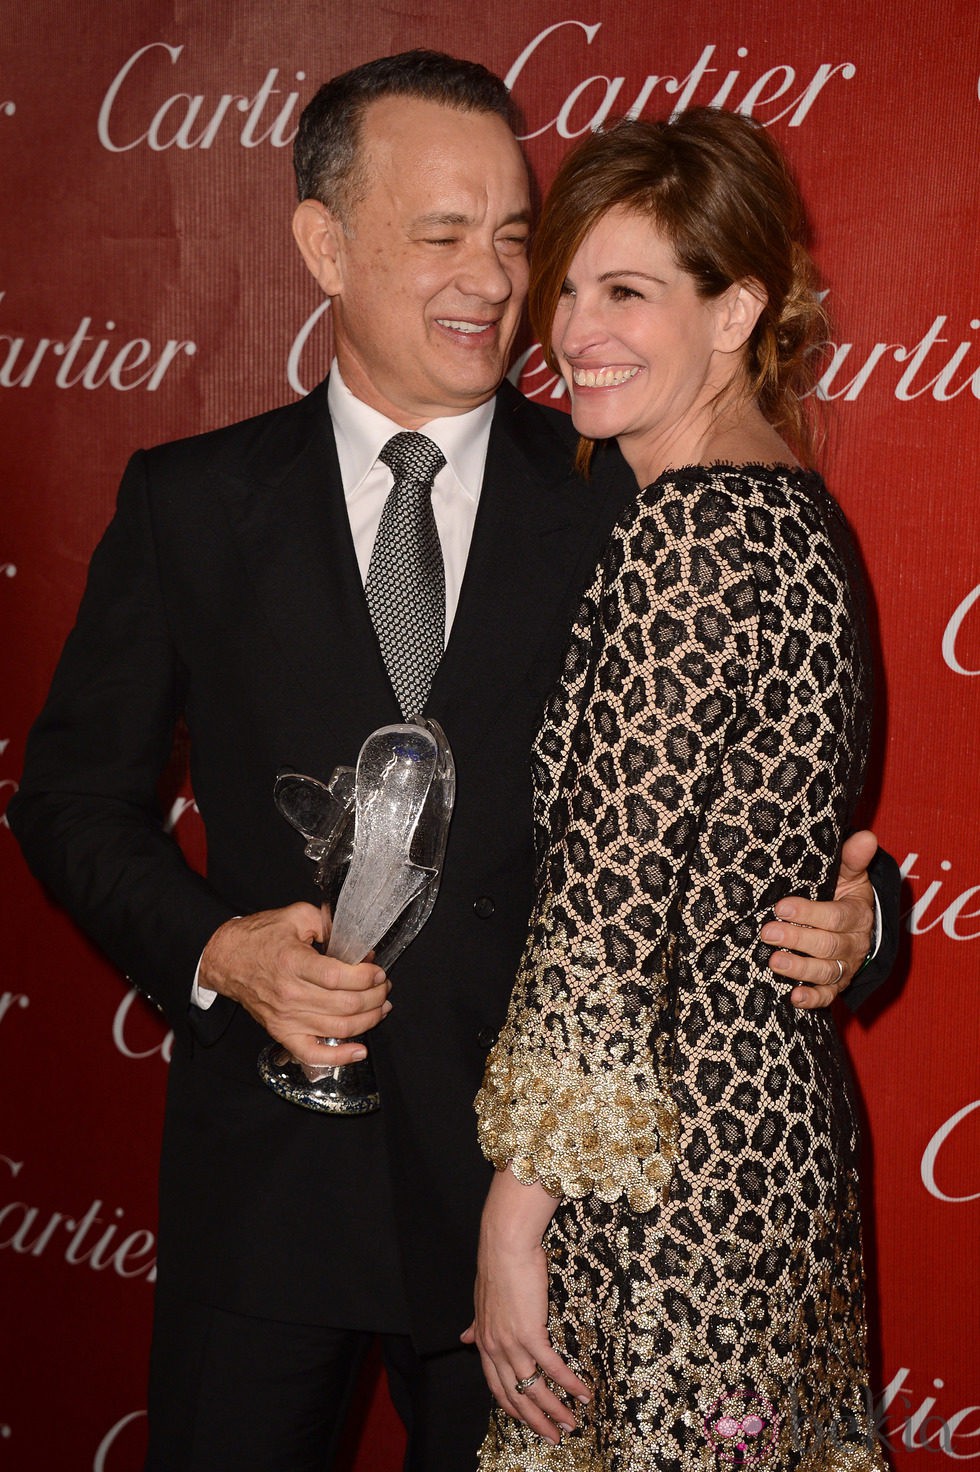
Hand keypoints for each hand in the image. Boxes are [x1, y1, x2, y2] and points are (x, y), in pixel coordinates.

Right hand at [199, 903, 388, 1064]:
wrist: (226, 959)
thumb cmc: (260, 937)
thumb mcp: (296, 916)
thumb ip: (328, 922)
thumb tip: (358, 941)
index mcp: (293, 962)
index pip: (337, 977)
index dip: (365, 977)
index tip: (378, 971)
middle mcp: (290, 994)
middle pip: (345, 1004)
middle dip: (375, 996)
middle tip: (384, 986)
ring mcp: (286, 1018)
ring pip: (338, 1028)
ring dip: (368, 1020)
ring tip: (381, 1007)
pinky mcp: (282, 1033)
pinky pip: (313, 1054)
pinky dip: (340, 1057)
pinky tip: (360, 1049)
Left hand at [462, 1170, 588, 1444]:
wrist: (504, 1244)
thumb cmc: (497, 1267)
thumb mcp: (481, 1302)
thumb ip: (476, 1326)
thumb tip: (463, 1339)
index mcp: (483, 1342)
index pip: (496, 1386)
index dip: (512, 1407)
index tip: (527, 1422)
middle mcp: (495, 1348)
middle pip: (515, 1396)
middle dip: (535, 1421)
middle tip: (554, 1436)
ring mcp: (511, 1343)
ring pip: (534, 1389)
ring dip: (555, 1411)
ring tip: (572, 1423)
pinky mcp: (530, 1333)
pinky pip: (552, 1368)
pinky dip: (569, 1384)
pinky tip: (583, 1394)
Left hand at [761, 830, 877, 1009]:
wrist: (856, 924)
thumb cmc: (843, 893)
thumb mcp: (849, 874)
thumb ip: (853, 858)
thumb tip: (866, 837)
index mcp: (857, 914)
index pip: (836, 916)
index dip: (809, 913)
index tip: (781, 907)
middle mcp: (855, 943)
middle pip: (829, 945)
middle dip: (797, 939)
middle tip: (768, 933)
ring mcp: (846, 966)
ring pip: (827, 972)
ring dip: (800, 969)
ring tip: (774, 962)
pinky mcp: (836, 985)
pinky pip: (827, 996)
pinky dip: (812, 999)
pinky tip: (793, 998)